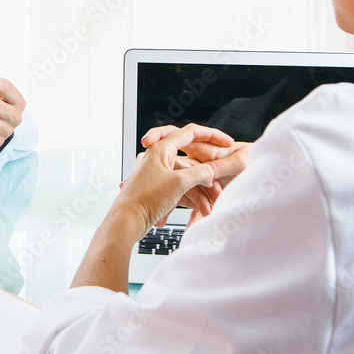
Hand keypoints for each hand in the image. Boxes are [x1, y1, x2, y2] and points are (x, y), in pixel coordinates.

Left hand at [115, 123, 233, 240]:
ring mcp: (156, 173)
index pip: (190, 133)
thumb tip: (211, 171)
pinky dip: (188, 200)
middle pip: (191, 162)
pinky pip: (178, 190)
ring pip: (186, 179)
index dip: (212, 136)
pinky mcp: (156, 188)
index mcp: (161, 149)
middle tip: (219, 189)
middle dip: (206, 178)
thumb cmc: (146, 199)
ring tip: (208, 209)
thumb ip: (200, 173)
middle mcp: (157, 158)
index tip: (227, 143)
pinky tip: (198, 212)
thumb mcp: (179, 183)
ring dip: (198, 194)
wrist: (126, 221)